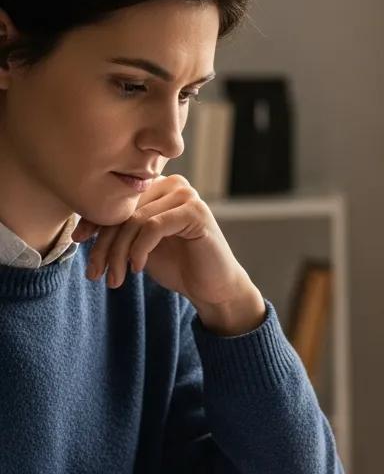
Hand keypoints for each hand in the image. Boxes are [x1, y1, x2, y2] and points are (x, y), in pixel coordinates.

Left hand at [72, 175, 266, 334]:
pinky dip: (139, 250)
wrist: (214, 289)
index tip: (79, 243)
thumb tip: (81, 227)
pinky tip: (138, 269)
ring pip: (135, 220)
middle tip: (95, 272)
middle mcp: (172, 184)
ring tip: (115, 279)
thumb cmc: (180, 267)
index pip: (118, 200)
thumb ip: (121, 230)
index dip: (94, 221)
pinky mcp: (195, 212)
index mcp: (158, 187)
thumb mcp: (141, 247)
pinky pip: (153, 227)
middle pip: (124, 210)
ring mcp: (186, 196)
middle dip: (105, 244)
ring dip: (119, 253)